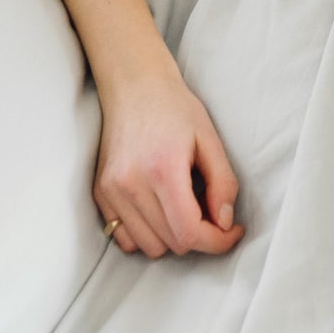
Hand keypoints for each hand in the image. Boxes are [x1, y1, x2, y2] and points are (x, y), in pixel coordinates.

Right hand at [93, 67, 244, 258]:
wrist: (135, 86)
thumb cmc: (175, 108)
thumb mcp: (210, 140)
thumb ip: (223, 183)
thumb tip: (225, 223)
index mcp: (163, 170)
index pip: (189, 233)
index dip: (217, 241)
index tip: (233, 231)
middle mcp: (131, 185)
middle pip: (172, 243)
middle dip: (201, 236)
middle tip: (213, 212)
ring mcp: (111, 192)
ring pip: (148, 246)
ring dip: (173, 237)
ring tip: (186, 209)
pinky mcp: (100, 194)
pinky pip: (124, 237)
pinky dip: (147, 234)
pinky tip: (161, 210)